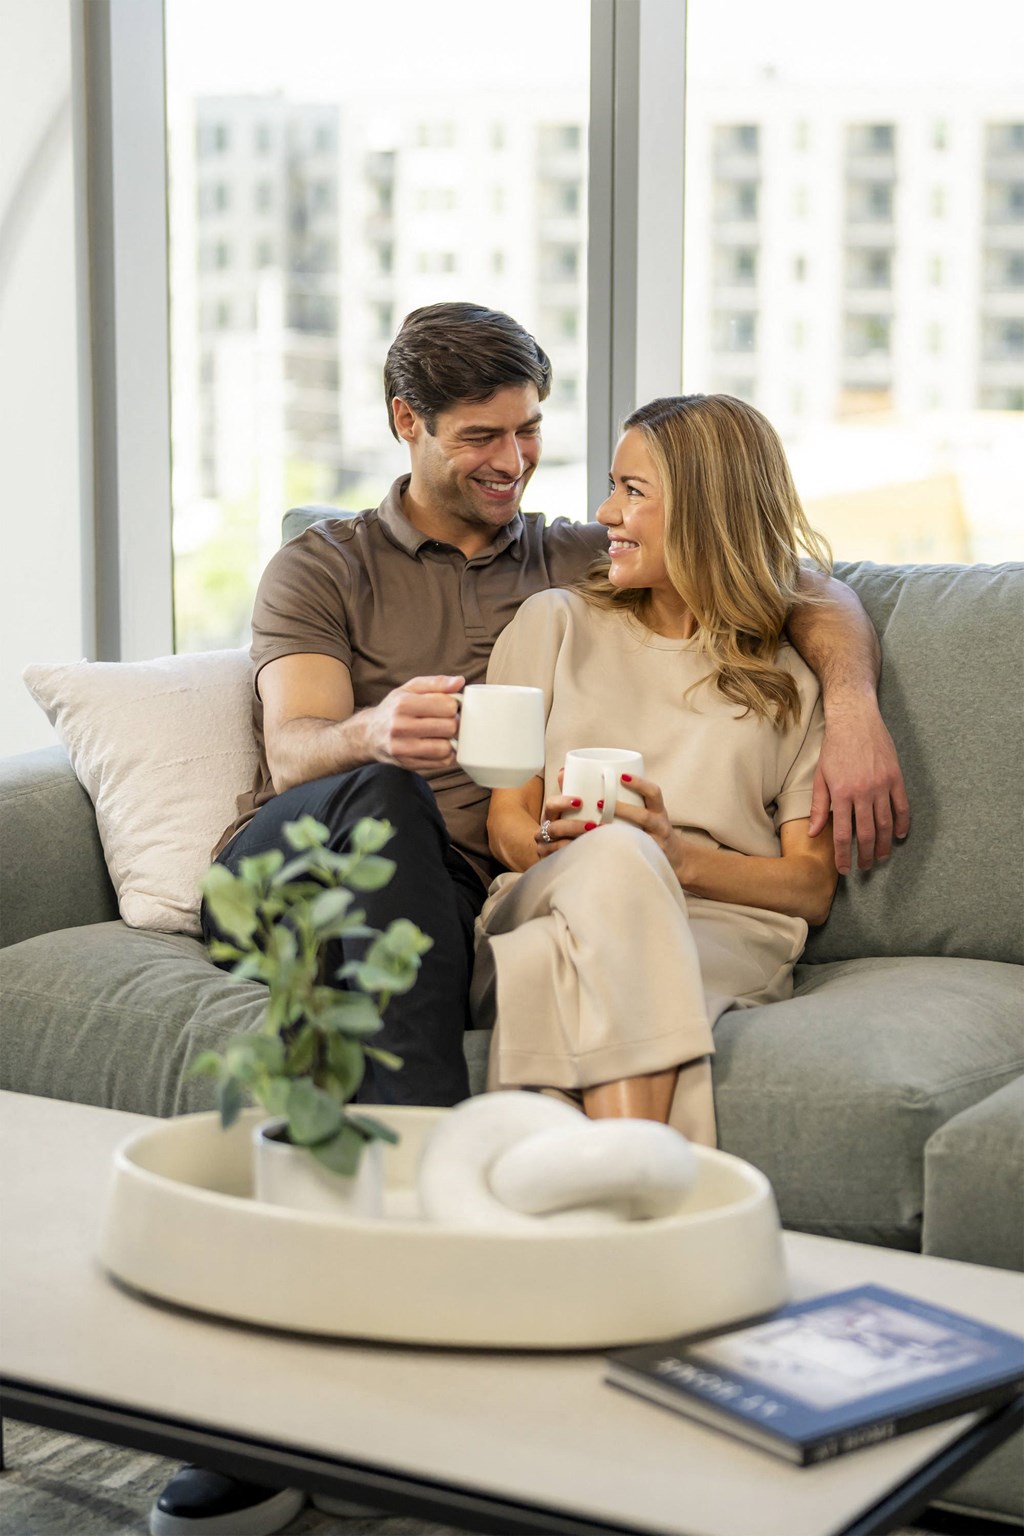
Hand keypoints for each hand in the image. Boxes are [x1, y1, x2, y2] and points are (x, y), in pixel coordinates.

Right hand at [364, 676, 462, 771]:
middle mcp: (401, 727)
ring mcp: (403, 748)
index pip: (447, 706)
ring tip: (442, 734)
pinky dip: (446, 754)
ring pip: (446, 747)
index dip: (453, 705)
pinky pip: (441, 762)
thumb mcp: (410, 689)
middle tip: (446, 721)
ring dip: (450, 740)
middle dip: (453, 723)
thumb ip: (436, 683)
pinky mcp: (408, 764)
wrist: (370, 734)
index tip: (447, 707)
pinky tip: (437, 745)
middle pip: (450, 727)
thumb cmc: (394, 709)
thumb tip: (459, 682)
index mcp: (403, 704)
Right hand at [534, 780, 591, 858]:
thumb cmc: (567, 827)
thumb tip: (564, 770)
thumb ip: (568, 790)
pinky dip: (572, 857)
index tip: (580, 801)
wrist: (557, 856)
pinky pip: (559, 861)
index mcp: (550, 815)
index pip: (551, 805)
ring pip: (558, 846)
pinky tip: (586, 856)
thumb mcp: (567, 809)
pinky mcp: (550, 864)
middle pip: (555, 827)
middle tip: (593, 825)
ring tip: (593, 841)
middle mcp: (544, 832)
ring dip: (575, 843)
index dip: (563, 802)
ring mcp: (545, 849)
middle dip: (574, 826)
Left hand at [607, 774, 689, 878]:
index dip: (640, 783)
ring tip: (595, 827)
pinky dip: (615, 850)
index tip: (622, 776)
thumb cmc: (656, 829)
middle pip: (644, 817)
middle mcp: (660, 826)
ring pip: (638, 839)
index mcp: (659, 811)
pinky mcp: (648, 859)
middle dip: (622, 810)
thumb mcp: (653, 812)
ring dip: (615, 832)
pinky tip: (598, 847)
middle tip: (600, 803)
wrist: (676, 856)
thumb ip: (635, 801)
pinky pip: (632, 854)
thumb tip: (604, 783)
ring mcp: (656, 844)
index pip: (654, 793)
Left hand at [809, 700, 910, 874]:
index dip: (844, 855)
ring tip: (880, 857)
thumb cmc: (835, 748)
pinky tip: (899, 835)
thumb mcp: (821, 776)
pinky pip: (902, 806)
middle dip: (865, 855)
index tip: (844, 869)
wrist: (856, 719)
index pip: (843, 834)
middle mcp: (864, 792)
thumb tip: (815, 833)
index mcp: (842, 794)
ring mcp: (882, 785)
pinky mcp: (896, 777)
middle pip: (867, 833)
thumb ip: (820, 806)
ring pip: (886, 824)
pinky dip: (902, 823)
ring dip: (883, 844)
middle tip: (864, 867)